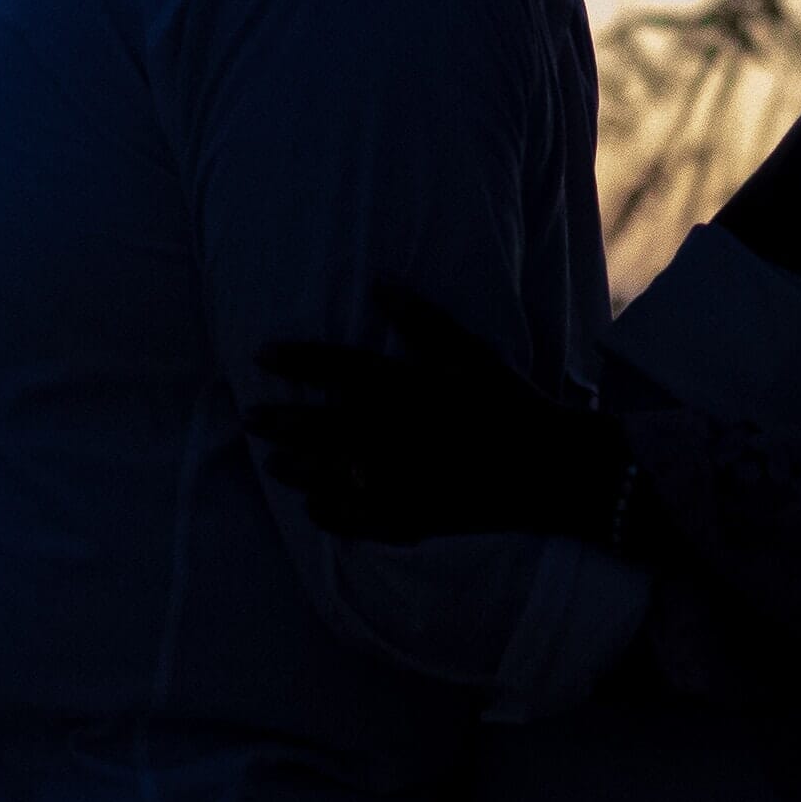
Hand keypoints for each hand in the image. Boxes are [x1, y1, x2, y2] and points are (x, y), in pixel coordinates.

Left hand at [248, 287, 630, 544]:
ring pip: (333, 472)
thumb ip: (422, 319)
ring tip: (272, 465)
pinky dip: (333, 514)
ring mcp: (400, 479)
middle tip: (250, 419)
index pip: (338, 368)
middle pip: (323, 424)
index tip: (261, 355)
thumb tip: (378, 283)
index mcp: (406, 389)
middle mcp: (394, 434)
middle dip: (282, 421)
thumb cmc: (511, 403)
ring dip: (298, 468)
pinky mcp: (412, 516)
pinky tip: (313, 510)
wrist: (551, 469)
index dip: (297, 360)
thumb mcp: (471, 353)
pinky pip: (360, 518)